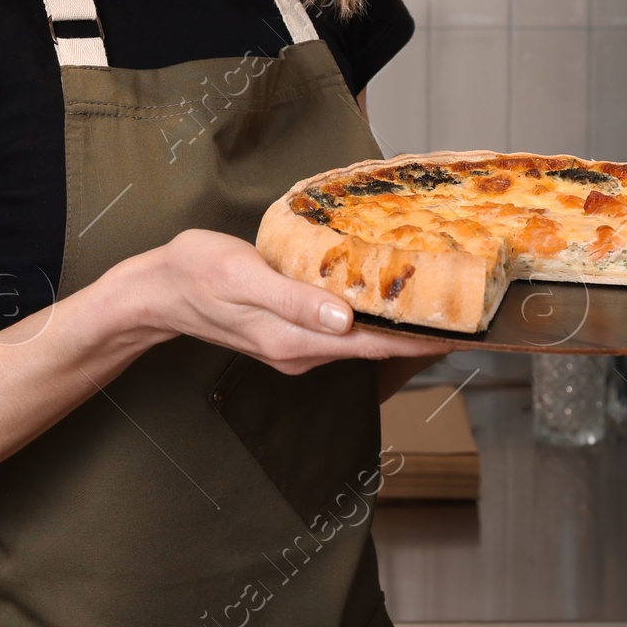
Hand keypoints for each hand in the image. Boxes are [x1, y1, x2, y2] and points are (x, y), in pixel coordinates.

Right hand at [120, 228, 444, 375]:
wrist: (157, 290)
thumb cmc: (197, 274)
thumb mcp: (243, 277)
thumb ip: (295, 300)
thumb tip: (345, 321)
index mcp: (295, 341)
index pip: (373, 347)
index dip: (420, 341)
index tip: (464, 332)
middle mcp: (301, 352)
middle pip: (374, 349)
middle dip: (420, 336)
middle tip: (469, 315)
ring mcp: (295, 347)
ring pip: (359, 343)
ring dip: (397, 329)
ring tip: (439, 306)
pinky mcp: (289, 335)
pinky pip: (340, 333)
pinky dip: (369, 321)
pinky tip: (385, 301)